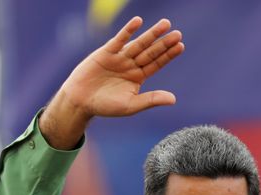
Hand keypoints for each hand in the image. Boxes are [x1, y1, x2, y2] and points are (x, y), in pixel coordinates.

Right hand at [41, 17, 184, 148]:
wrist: (80, 101)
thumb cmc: (106, 106)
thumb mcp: (131, 105)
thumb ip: (151, 100)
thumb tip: (174, 99)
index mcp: (138, 77)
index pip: (157, 63)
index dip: (168, 55)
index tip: (181, 46)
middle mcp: (131, 65)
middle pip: (151, 52)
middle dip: (164, 43)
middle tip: (178, 33)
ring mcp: (119, 57)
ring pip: (139, 44)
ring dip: (151, 34)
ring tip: (166, 23)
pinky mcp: (106, 52)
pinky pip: (119, 39)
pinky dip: (128, 30)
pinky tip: (139, 21)